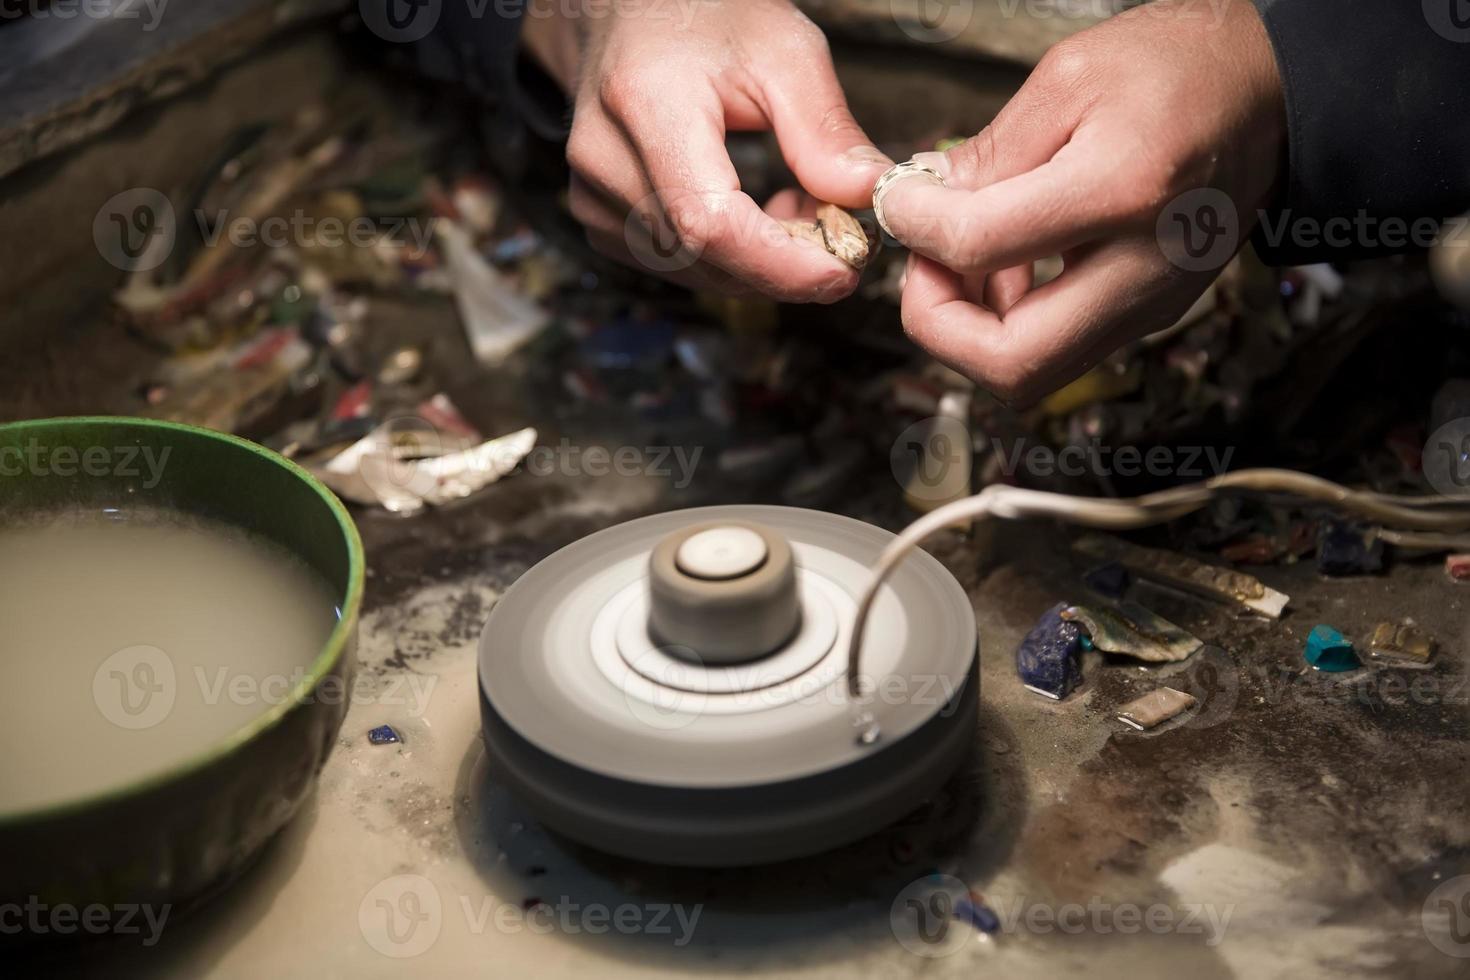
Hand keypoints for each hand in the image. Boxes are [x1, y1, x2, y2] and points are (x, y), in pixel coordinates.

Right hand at [522, 0, 890, 300]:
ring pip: (695, 271)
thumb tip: (867, 194)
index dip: (779, 262)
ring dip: (761, 263)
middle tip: (839, 231)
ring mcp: (593, 197)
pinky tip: (757, 216)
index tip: (842, 269)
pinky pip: (678, 267)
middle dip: (784, 263)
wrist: (628, 18)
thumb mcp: (782, 50)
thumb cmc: (703, 20)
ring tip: (799, 208)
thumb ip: (824, 127)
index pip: (708, 221)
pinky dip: (731, 260)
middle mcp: (604, 158)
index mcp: (646, 101)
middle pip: (704, 255)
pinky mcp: (600, 222)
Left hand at [879, 0, 1284, 402]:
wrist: (1268, 93)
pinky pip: (1058, 349)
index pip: (980, 245)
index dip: (914, 229)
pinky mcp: (1149, 315)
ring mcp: (1153, 304)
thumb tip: (917, 208)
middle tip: (923, 265)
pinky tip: (1003, 265)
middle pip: (1012, 364)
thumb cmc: (1178, 69)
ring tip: (957, 259)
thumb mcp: (1068, 79)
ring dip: (970, 331)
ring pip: (1032, 372)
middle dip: (938, 325)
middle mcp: (1146, 268)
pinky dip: (1008, 322)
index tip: (900, 203)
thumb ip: (986, 154)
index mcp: (1125, 189)